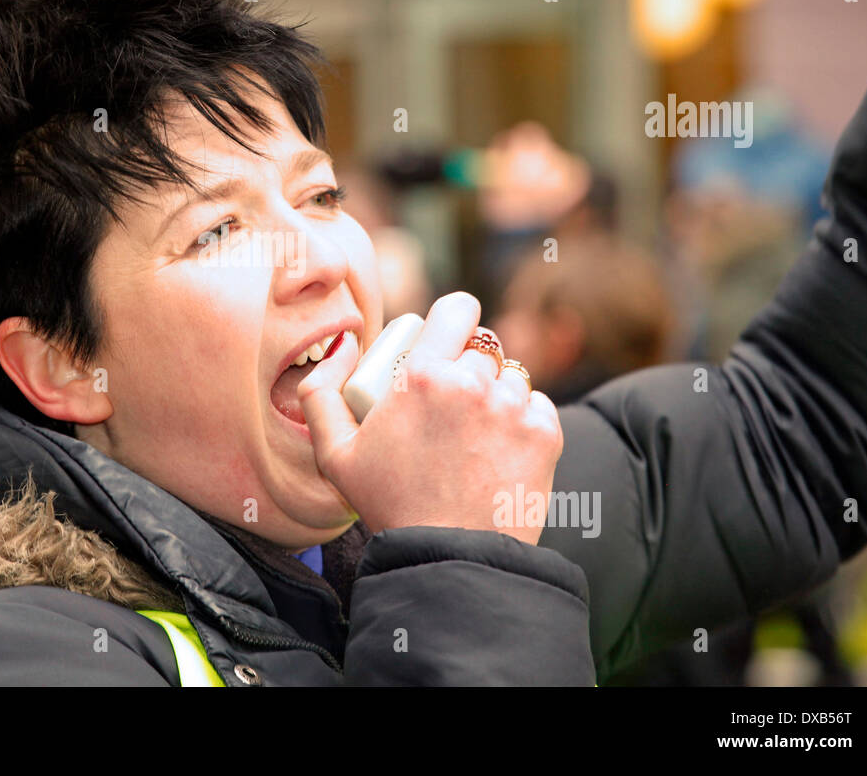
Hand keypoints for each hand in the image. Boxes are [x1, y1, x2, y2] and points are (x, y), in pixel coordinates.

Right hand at [297, 292, 563, 543]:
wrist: (451, 558)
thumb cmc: (390, 506)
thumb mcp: (333, 454)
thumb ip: (321, 392)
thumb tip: (343, 345)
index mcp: (422, 375)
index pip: (457, 308)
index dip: (453, 319)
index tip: (446, 339)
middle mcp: (473, 381)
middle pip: (483, 346)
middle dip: (467, 366)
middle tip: (451, 404)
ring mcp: (513, 406)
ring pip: (512, 375)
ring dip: (496, 393)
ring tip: (475, 432)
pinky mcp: (545, 433)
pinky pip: (538, 405)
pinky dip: (523, 420)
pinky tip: (500, 449)